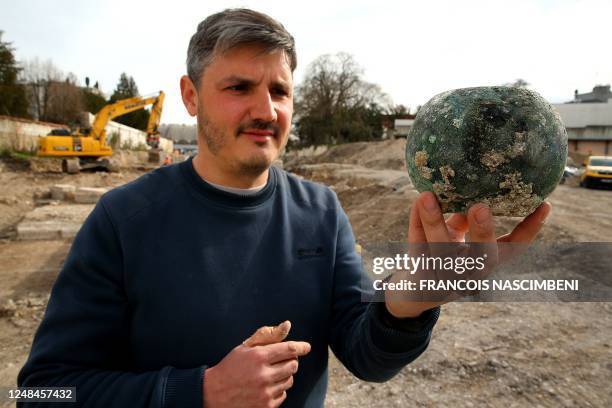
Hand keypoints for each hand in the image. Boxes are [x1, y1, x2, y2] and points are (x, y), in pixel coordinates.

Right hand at [203, 321, 310, 407]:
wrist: (214, 393)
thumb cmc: (231, 366)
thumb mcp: (246, 347)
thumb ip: (268, 335)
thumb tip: (288, 325)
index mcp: (258, 357)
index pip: (289, 349)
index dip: (301, 347)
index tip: (306, 347)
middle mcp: (263, 375)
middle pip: (293, 365)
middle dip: (290, 361)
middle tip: (280, 361)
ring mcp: (265, 392)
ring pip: (289, 380)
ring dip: (284, 375)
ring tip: (269, 374)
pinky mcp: (265, 405)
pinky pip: (283, 394)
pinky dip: (278, 389)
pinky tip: (265, 386)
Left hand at [385, 191, 550, 317]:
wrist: (411, 293)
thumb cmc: (438, 256)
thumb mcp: (454, 237)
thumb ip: (461, 220)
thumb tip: (464, 196)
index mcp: (484, 262)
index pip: (514, 248)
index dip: (530, 229)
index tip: (544, 205)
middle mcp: (471, 274)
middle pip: (482, 258)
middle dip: (483, 232)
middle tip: (481, 208)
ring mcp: (445, 280)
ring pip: (441, 252)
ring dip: (434, 222)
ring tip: (427, 197)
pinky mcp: (420, 280)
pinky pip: (417, 247)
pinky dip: (416, 223)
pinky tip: (417, 202)